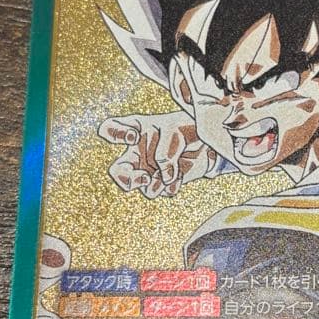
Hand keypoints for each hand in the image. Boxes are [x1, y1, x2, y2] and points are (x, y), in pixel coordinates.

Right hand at [98, 112, 218, 198]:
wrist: (207, 144)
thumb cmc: (186, 129)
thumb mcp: (179, 130)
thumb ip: (167, 150)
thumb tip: (164, 178)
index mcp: (135, 129)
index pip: (111, 128)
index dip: (115, 134)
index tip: (133, 136)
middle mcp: (136, 152)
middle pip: (117, 171)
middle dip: (126, 179)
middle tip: (145, 177)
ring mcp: (147, 169)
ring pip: (140, 186)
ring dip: (156, 183)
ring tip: (170, 174)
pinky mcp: (161, 183)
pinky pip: (161, 190)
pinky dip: (172, 185)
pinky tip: (180, 175)